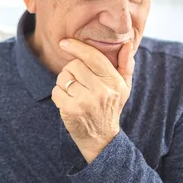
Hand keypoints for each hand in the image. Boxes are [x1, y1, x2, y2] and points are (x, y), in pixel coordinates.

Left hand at [51, 39, 134, 162]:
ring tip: (74, 92)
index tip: (65, 42)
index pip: (93, 57)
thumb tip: (127, 43)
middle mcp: (102, 91)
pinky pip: (56, 91)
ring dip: (64, 82)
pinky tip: (68, 102)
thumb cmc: (111, 107)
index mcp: (114, 82)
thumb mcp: (124, 87)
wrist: (102, 139)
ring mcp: (85, 102)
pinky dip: (58, 95)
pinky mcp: (71, 111)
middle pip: (74, 65)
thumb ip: (126, 65)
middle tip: (78, 81)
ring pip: (63, 77)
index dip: (77, 47)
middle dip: (71, 70)